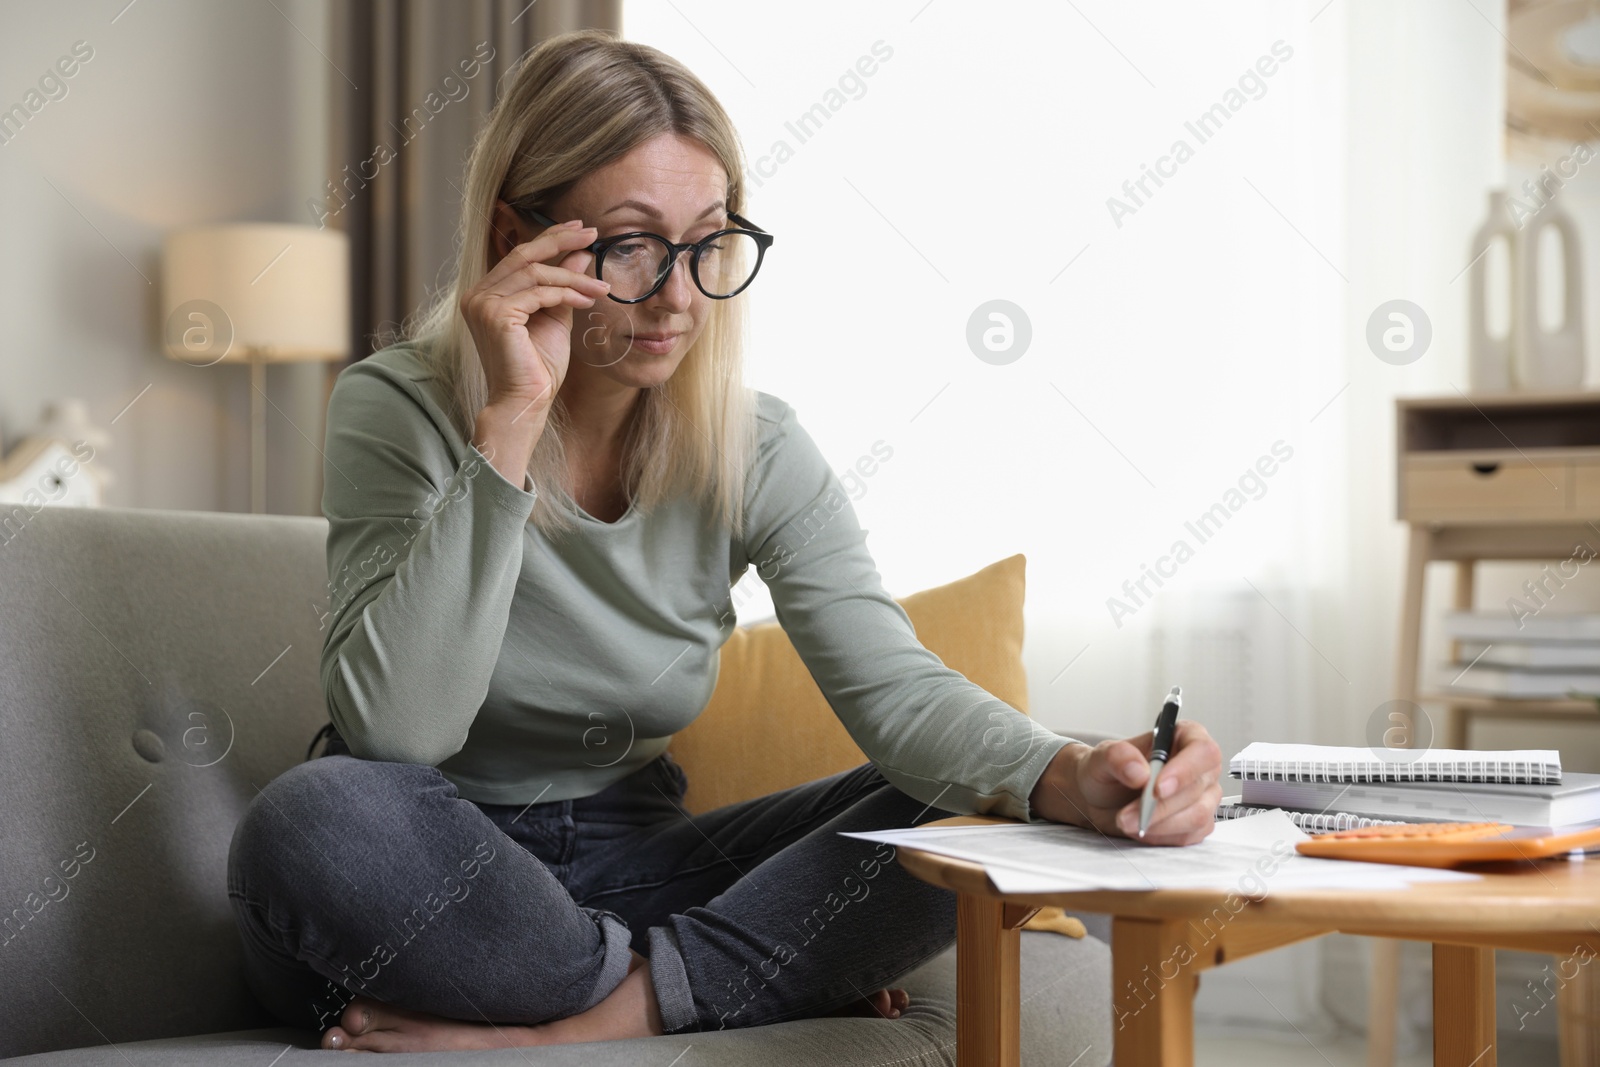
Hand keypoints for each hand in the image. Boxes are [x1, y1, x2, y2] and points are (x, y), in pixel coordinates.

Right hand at [459, 218, 611, 418]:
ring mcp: (482, 304)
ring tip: (600, 287)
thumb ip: (563, 286)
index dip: (550, 238)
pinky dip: (566, 294)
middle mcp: (477, 295)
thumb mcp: (555, 317)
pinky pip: (538, 293)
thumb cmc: (538, 368)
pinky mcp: (495, 315)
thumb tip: (580, 254)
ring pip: (534, 274)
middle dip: (560, 240)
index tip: (580, 228)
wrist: (526, 402)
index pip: (520, 256)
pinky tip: (587, 301)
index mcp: (486, 294)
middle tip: (592, 233)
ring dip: (572, 277)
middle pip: (524, 255)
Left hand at [1029, 721, 1222, 845]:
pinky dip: (1161, 836)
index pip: (1202, 750)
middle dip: (1159, 806)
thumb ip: (1117, 757)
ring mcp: (1203, 796)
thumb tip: (1140, 771)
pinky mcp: (1197, 823)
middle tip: (1127, 814)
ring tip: (1126, 821)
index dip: (1185, 770)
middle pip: (1197, 788)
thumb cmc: (1107, 771)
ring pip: (1197, 816)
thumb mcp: (1101, 757)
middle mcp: (1200, 767)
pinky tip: (1141, 829)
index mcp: (1185, 737)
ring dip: (1159, 824)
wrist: (1101, 799)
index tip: (1157, 788)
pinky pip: (1189, 835)